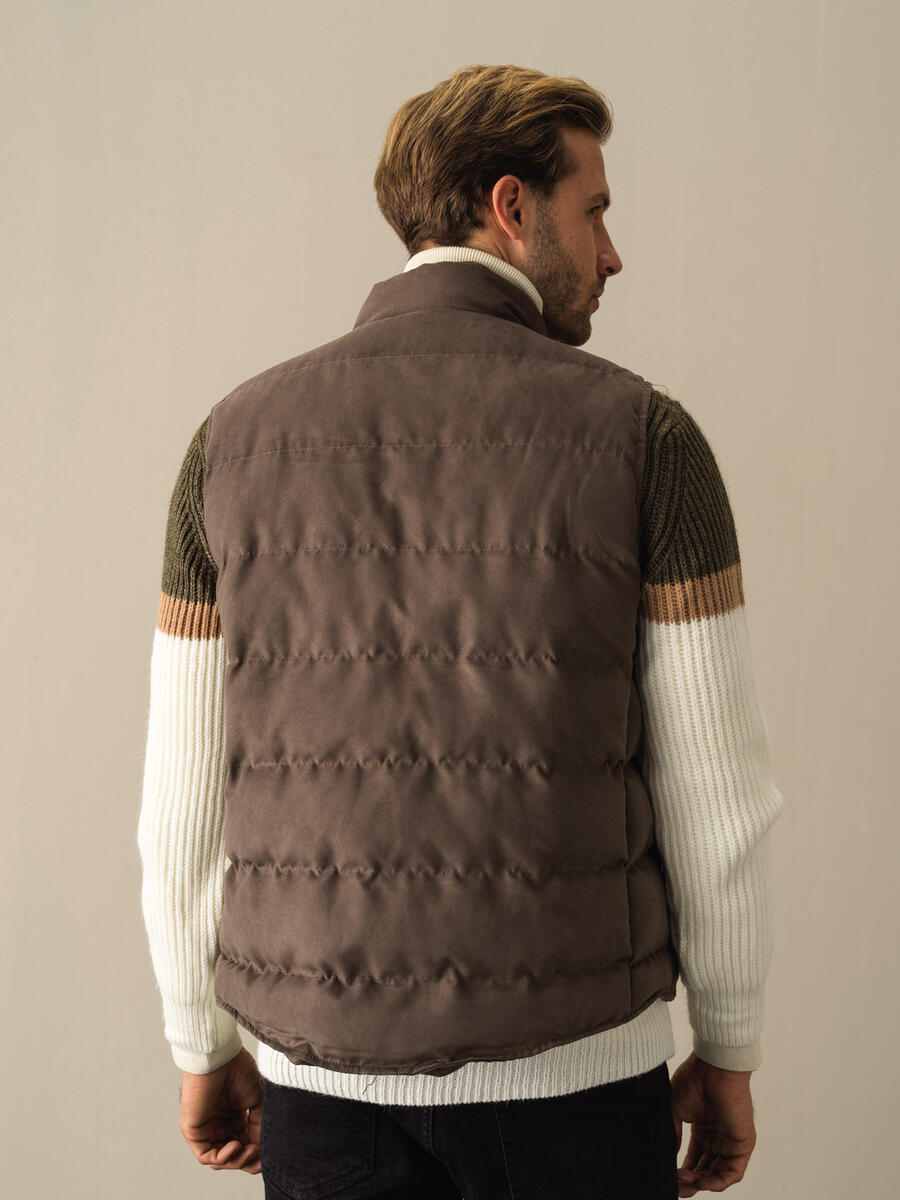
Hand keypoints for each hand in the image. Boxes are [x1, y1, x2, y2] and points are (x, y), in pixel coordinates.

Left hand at [179, 1046, 263, 1172]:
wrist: (220, 1058)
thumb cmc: (238, 1070)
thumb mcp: (257, 1100)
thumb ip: (259, 1126)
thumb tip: (263, 1150)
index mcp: (235, 1118)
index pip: (246, 1144)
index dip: (257, 1153)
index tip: (269, 1155)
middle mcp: (220, 1125)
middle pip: (234, 1156)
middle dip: (247, 1161)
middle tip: (258, 1157)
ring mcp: (207, 1129)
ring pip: (220, 1159)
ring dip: (236, 1161)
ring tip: (249, 1150)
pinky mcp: (194, 1131)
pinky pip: (206, 1155)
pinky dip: (222, 1157)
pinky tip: (235, 1146)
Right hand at [670, 1051, 756, 1193]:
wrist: (712, 1068)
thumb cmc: (694, 1080)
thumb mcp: (675, 1110)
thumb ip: (674, 1134)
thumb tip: (671, 1154)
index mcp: (704, 1129)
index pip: (695, 1159)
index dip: (683, 1172)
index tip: (670, 1179)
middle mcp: (718, 1137)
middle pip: (706, 1169)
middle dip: (691, 1181)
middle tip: (676, 1186)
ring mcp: (731, 1141)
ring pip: (718, 1175)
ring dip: (701, 1182)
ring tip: (685, 1182)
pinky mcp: (743, 1144)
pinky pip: (732, 1173)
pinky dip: (716, 1181)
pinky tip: (701, 1181)